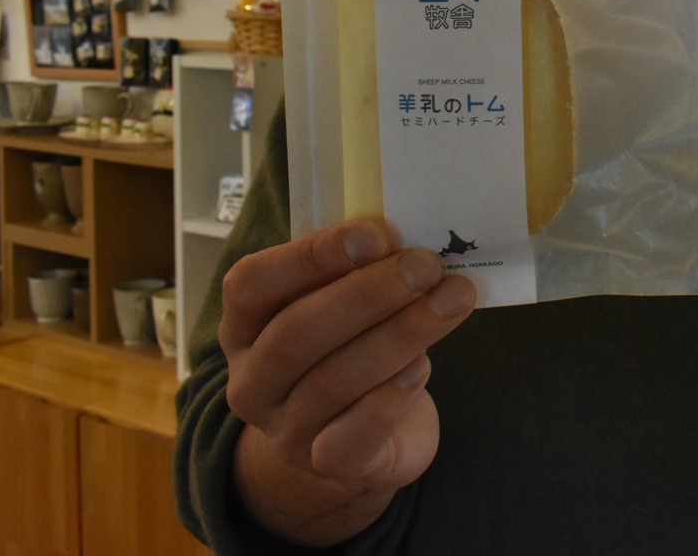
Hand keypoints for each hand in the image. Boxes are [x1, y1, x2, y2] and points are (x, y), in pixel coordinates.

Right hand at [220, 218, 475, 499]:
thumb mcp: (341, 307)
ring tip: (452, 300)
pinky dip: (392, 396)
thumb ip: (358, 272)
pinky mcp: (326, 464)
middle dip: (368, 293)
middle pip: (296, 333)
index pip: (252, 284)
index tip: (376, 234)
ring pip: (332, 381)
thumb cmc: (352, 350)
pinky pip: (355, 433)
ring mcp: (284, 429)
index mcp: (245, 326)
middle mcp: (252, 380)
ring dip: (400, 334)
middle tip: (426, 266)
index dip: (311, 256)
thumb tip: (409, 240)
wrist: (362, 443)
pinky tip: (423, 366)